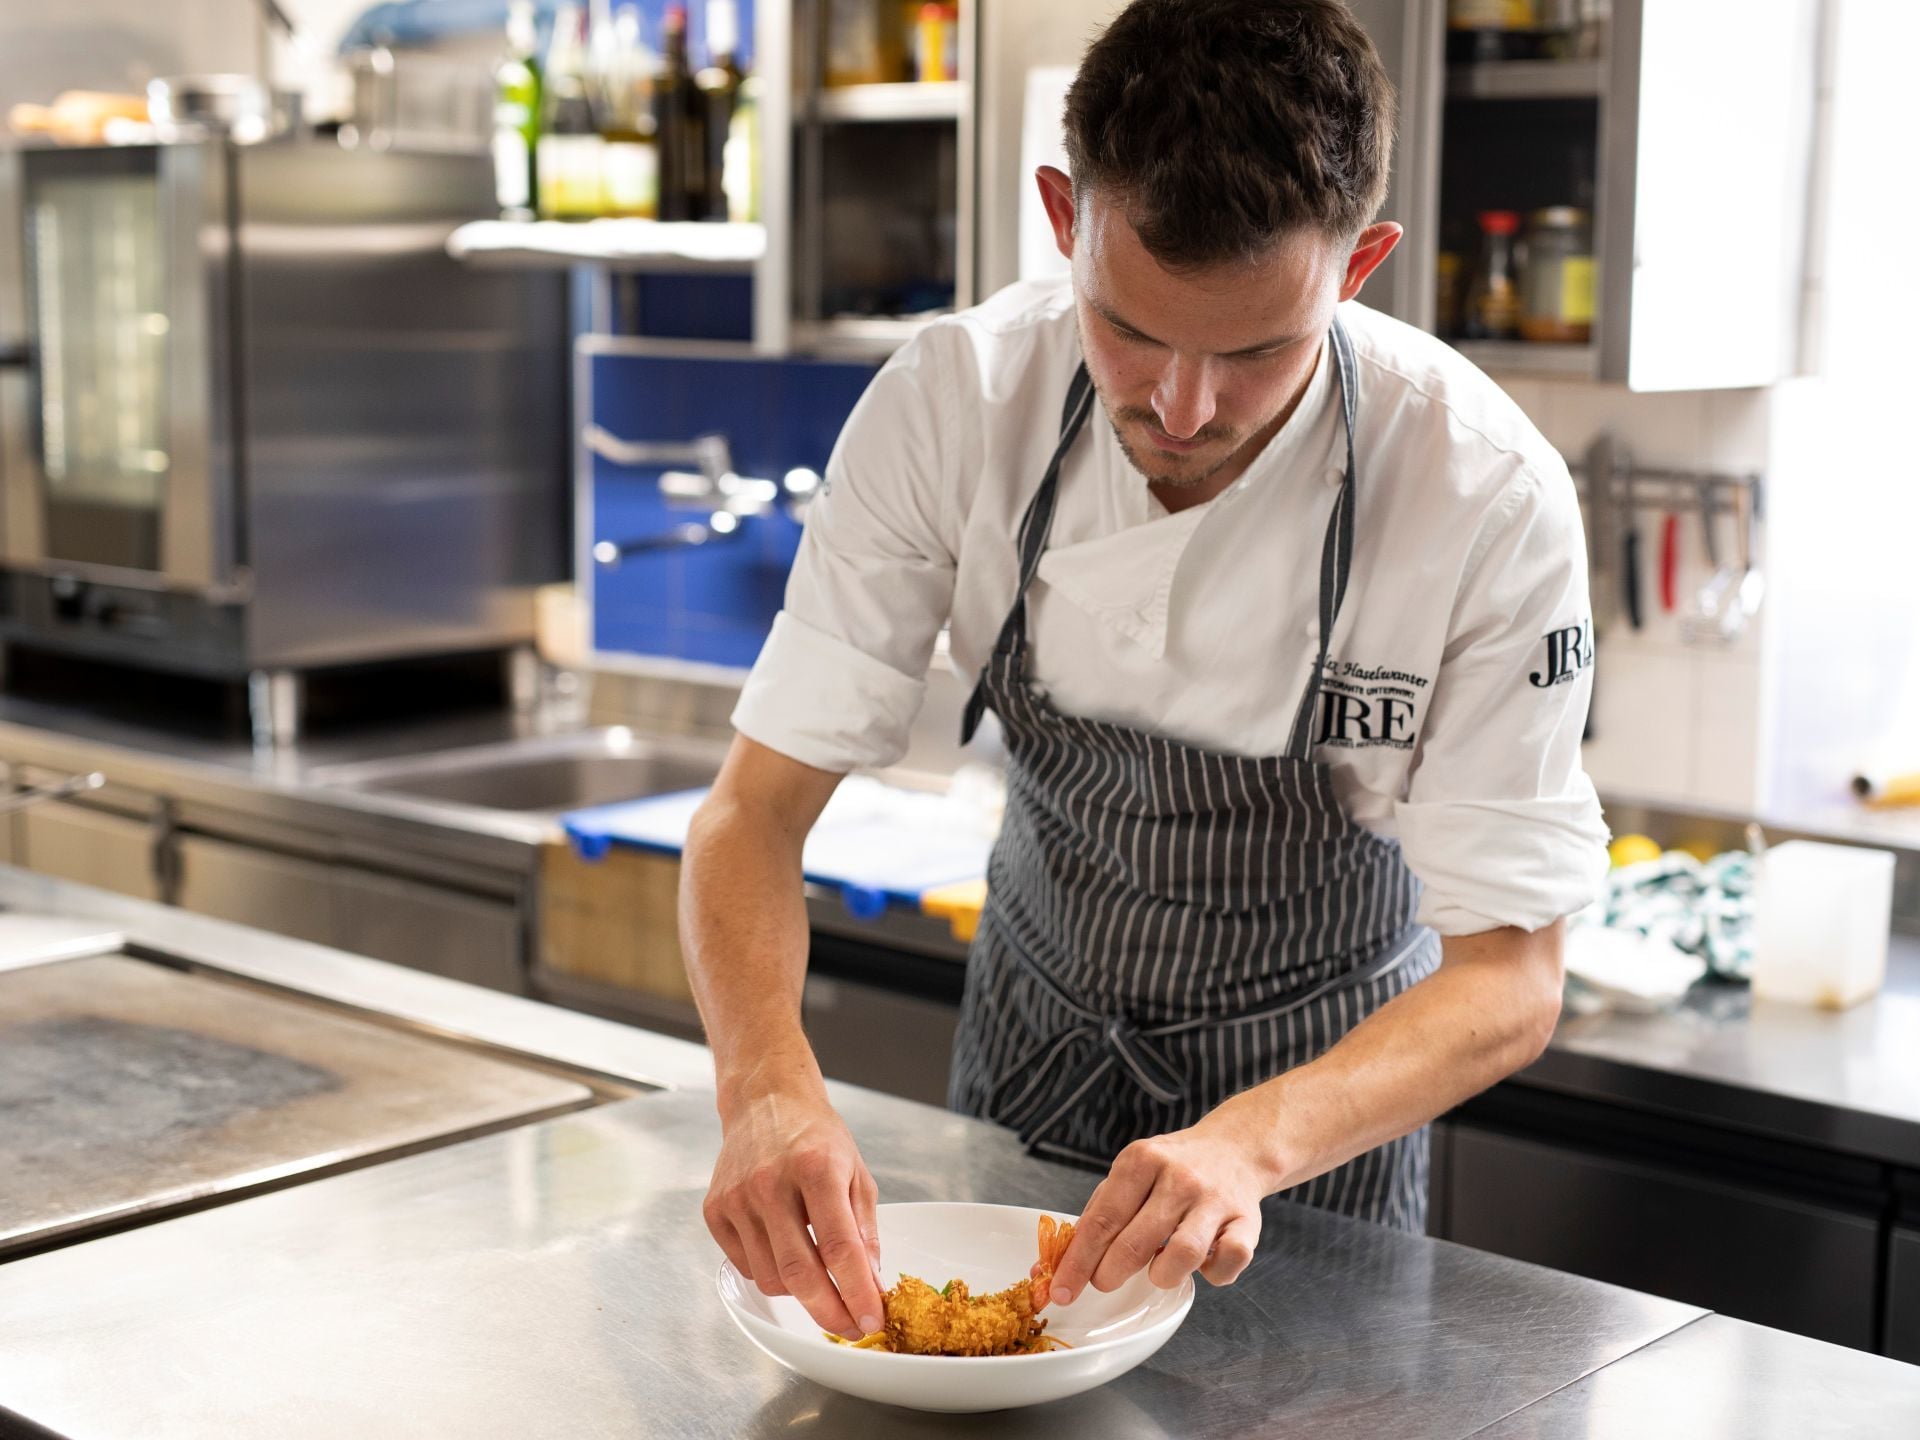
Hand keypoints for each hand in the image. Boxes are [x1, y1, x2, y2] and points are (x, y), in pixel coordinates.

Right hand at [703, 1087, 886, 1339]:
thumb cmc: (816, 1136)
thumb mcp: (856, 1172)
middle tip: (850, 1328)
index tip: (873, 1319)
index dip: (857, 1292)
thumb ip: (865, 1229)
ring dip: (800, 1291)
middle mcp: (771, 1183)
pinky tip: (785, 1249)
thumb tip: (871, 1283)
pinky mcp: (714, 1209)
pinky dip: (771, 1272)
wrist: (766, 1101)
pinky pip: (746, 1266)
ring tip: (818, 1276)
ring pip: (770, 1278)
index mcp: (816, 1168)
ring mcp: (737, 1197)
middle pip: (799, 1273)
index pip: (839, 1248)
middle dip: (829, 1312)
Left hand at [1046, 1106, 1274, 1303]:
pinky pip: (1227, 1263)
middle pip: (1135, 1242)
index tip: (1061, 1290)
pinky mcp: (1247, 1221)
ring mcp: (1215, 1200)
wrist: (1235, 1147)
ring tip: (1158, 1267)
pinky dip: (1211, 1274)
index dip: (1078, 1261)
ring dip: (1162, 1275)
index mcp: (1141, 1160)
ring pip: (1182, 1256)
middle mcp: (1180, 1177)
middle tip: (1105, 1280)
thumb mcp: (1132, 1172)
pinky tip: (1201, 1263)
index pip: (1102, 1220)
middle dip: (1110, 1273)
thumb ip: (1099, 1213)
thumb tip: (1058, 1262)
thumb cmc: (1172, 1168)